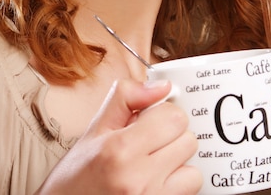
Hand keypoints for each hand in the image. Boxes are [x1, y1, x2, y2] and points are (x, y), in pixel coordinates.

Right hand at [36, 79, 201, 194]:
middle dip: (170, 138)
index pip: (173, 116)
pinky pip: (189, 193)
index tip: (150, 121)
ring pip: (193, 171)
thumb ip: (126, 98)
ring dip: (177, 166)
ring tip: (151, 168)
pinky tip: (154, 184)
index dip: (162, 114)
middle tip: (148, 145)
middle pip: (187, 140)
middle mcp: (137, 177)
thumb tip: (161, 86)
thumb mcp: (95, 129)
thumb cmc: (76, 177)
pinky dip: (176, 188)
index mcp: (120, 148)